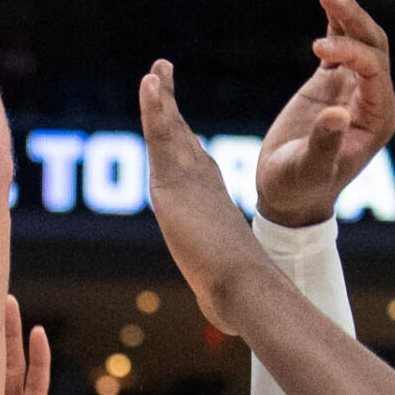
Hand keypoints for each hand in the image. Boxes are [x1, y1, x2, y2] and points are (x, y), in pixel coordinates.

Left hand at [139, 60, 275, 334]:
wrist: (243, 287)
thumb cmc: (240, 294)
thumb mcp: (219, 288)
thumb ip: (219, 296)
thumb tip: (228, 324)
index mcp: (207, 200)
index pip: (189, 160)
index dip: (179, 135)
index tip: (172, 115)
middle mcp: (200, 183)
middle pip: (179, 135)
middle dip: (168, 106)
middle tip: (160, 72)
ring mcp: (188, 179)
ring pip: (169, 130)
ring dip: (159, 98)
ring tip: (154, 70)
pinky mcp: (173, 181)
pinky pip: (161, 134)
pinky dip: (157, 106)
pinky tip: (151, 82)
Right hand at [255, 0, 394, 226]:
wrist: (289, 196)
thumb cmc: (299, 188)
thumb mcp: (308, 170)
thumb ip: (324, 144)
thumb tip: (338, 114)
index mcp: (378, 118)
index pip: (375, 70)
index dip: (352, 52)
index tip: (317, 47)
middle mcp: (373, 99)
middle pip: (373, 45)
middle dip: (352, 17)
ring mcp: (354, 88)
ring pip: (359, 39)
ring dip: (344, 10)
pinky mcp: (333, 83)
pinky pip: (340, 43)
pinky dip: (333, 18)